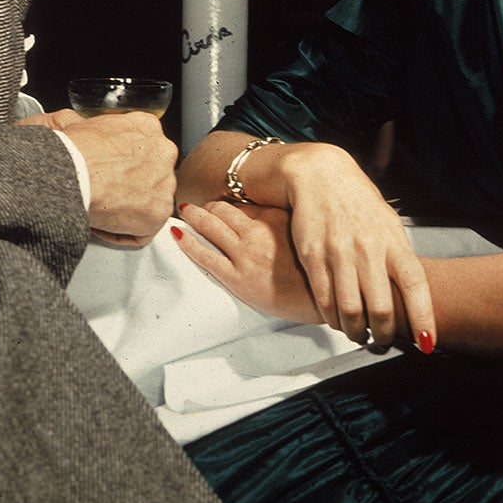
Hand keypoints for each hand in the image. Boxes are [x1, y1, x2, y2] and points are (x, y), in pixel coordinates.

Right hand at [46, 107, 174, 246]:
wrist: (68, 174)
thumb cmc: (70, 151)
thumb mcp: (77, 123)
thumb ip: (92, 129)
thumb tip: (77, 128)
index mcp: (146, 126)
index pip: (142, 147)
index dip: (122, 163)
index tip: (107, 171)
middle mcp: (163, 151)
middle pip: (152, 173)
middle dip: (129, 185)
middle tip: (104, 191)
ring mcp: (165, 183)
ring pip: (150, 201)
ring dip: (128, 209)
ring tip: (102, 208)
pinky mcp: (159, 213)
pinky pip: (143, 230)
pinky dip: (122, 232)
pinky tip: (103, 223)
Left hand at [173, 202, 325, 327]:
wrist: (325, 299)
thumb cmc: (319, 273)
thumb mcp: (307, 236)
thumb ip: (287, 223)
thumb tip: (272, 214)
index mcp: (275, 219)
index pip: (242, 203)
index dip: (228, 202)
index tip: (220, 202)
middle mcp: (257, 232)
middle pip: (223, 209)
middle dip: (209, 206)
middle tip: (198, 206)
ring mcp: (245, 254)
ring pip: (210, 225)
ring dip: (194, 215)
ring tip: (185, 210)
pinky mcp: (237, 278)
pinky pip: (205, 255)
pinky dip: (187, 242)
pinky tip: (177, 234)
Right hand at [276, 142, 435, 349]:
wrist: (319, 174)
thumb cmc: (358, 202)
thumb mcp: (387, 222)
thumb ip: (398, 255)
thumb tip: (413, 292)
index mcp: (393, 240)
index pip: (415, 283)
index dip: (423, 316)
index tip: (428, 342)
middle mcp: (368, 247)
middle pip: (381, 308)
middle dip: (384, 335)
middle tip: (383, 342)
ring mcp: (339, 251)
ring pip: (350, 311)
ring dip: (355, 332)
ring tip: (359, 335)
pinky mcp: (313, 254)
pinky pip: (324, 299)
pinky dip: (332, 318)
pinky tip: (336, 320)